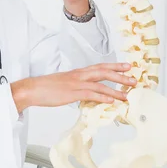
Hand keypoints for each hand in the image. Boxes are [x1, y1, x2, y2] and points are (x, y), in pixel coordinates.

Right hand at [10, 63, 136, 111]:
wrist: (32, 89)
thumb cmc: (45, 88)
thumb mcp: (64, 84)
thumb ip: (76, 87)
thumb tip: (86, 94)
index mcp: (77, 73)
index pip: (99, 67)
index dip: (114, 66)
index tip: (127, 66)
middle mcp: (79, 75)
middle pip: (103, 72)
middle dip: (120, 75)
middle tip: (134, 79)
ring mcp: (76, 84)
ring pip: (100, 84)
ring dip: (116, 89)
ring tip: (128, 95)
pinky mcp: (72, 93)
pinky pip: (91, 94)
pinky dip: (103, 97)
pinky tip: (112, 101)